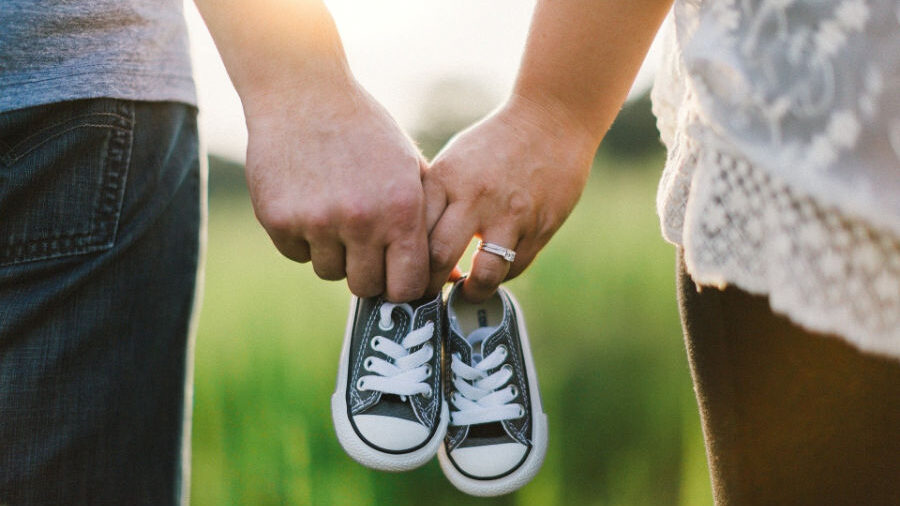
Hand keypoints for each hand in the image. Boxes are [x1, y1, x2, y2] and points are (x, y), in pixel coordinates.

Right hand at [244, 80, 429, 301]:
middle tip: (362, 242)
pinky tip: (308, 201)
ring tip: (335, 211)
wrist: (304, 94)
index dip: (401, 286)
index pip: (407, 286)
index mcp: (401, 210)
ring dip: (333, 252)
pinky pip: (296, 254)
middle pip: (365, 286)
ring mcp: (317, 222)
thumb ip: (429, 222)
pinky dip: (302, 238)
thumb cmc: (366, 133)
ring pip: (329, 271)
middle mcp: (361, 220)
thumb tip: (450, 278)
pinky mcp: (279, 219)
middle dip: (366, 271)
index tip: (394, 276)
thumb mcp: (409, 168)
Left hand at [423, 95, 596, 301]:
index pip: (413, 233)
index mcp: (446, 179)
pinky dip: (500, 276)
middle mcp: (475, 198)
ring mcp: (511, 215)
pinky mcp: (540, 227)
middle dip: (428, 287)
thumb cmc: (494, 143)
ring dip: (471, 292)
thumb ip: (434, 200)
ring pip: (484, 274)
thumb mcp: (454, 161)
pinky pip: (514, 267)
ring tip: (465, 292)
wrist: (552, 121)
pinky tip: (492, 270)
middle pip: (439, 258)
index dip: (404, 263)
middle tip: (427, 295)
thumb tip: (408, 245)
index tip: (403, 275)